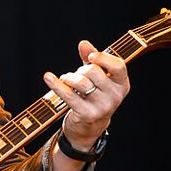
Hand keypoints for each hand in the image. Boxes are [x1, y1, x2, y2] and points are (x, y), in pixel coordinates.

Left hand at [44, 41, 129, 156]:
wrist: (90, 126)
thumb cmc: (94, 96)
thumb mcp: (97, 77)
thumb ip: (91, 59)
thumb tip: (83, 44)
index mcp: (122, 85)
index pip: (118, 66)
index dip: (103, 58)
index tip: (90, 57)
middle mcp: (115, 97)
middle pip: (94, 72)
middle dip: (80, 70)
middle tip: (77, 75)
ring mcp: (102, 107)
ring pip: (81, 82)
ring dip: (69, 78)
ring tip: (66, 80)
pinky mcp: (87, 114)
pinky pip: (69, 95)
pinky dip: (56, 84)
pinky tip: (48, 77)